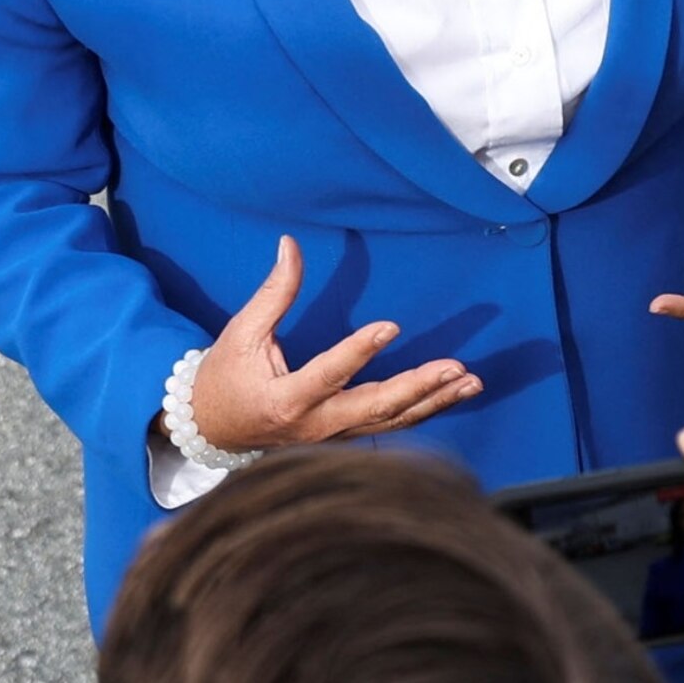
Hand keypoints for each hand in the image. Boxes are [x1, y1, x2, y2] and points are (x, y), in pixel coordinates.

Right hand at [185, 236, 480, 454]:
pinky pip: (390, 426)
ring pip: (391, 422)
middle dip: (418, 388)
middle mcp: (314, 425)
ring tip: (470, 381)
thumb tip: (291, 244)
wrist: (213, 431)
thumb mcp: (240, 334)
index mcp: (285, 400)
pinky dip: (425, 410)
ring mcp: (333, 436)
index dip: (358, 351)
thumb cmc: (224, 379)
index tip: (390, 325)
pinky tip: (454, 394)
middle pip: (375, 409)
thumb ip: (273, 293)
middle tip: (455, 367)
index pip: (328, 374)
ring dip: (434, 402)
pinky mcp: (345, 438)